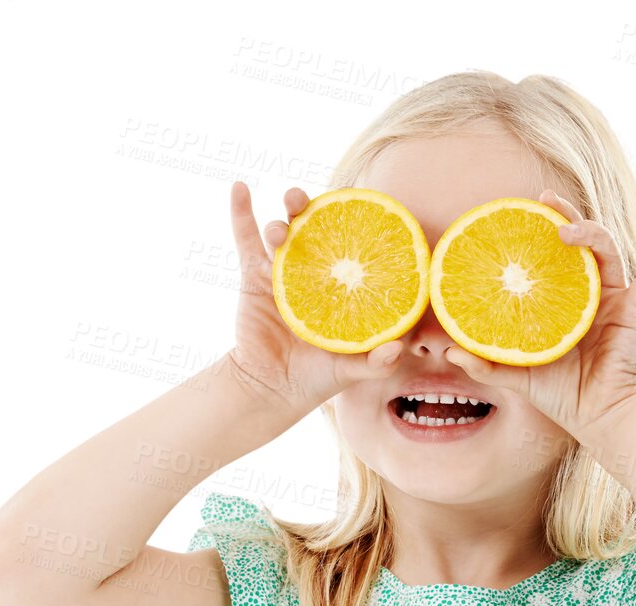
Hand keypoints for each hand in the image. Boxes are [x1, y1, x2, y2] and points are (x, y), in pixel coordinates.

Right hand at [225, 181, 402, 413]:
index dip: (361, 222)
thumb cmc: (317, 377)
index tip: (370, 204)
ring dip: (284, 217)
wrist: (271, 388)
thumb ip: (376, 362)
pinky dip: (240, 212)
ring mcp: (284, 270)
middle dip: (317, 207)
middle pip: (318, 227)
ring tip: (284, 226)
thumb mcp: (352, 370)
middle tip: (317, 203)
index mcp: (342, 284)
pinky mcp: (254, 277)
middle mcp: (315, 270)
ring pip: (284, 231)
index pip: (354, 245)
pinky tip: (239, 187)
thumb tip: (397, 350)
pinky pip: (246, 239)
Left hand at [444, 188, 635, 442]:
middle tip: (544, 200)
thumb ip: (486, 364)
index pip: (552, 256)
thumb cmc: (563, 393)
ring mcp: (615, 299)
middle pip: (581, 243)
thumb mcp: (518, 376)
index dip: (540, 231)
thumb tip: (448, 351)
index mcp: (564, 300)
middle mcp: (590, 292)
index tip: (518, 210)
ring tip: (568, 228)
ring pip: (608, 252)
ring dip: (592, 233)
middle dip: (565, 217)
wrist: (599, 418)